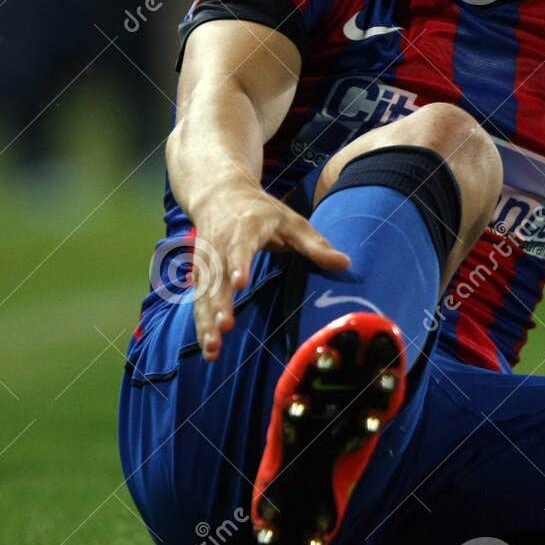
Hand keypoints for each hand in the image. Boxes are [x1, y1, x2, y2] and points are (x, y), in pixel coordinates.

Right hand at [189, 182, 348, 359]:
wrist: (219, 195)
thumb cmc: (261, 212)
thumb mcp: (291, 221)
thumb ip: (315, 245)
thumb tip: (345, 264)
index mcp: (245, 229)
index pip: (240, 247)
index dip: (239, 263)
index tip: (239, 282)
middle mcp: (220, 246)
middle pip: (218, 276)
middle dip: (219, 303)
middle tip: (225, 327)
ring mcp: (208, 261)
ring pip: (204, 293)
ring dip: (207, 321)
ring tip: (214, 348)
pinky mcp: (201, 274)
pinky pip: (199, 301)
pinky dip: (202, 324)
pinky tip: (209, 349)